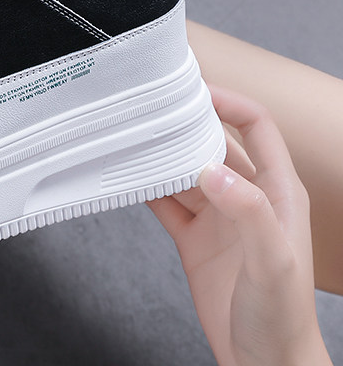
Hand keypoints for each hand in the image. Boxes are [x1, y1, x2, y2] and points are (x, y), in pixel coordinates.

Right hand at [148, 87, 331, 365]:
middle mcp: (245, 196)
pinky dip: (146, 187)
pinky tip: (128, 179)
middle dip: (183, 124)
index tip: (193, 91)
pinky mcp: (193, 238)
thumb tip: (209, 169)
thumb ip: (247, 212)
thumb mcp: (272, 262)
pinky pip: (165, 202)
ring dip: (160, 156)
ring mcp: (217, 217)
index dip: (228, 102)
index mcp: (275, 190)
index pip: (255, 126)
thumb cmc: (282, 319)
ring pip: (183, 170)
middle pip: (211, 142)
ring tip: (131, 140)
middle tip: (151, 111)